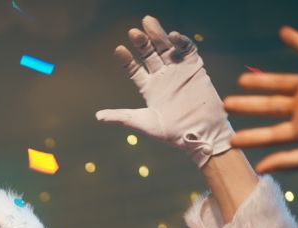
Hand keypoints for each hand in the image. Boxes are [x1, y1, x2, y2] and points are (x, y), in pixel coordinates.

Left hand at [94, 16, 232, 166]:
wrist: (200, 134)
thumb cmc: (172, 133)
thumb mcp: (143, 123)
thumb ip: (122, 117)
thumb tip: (98, 116)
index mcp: (149, 88)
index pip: (134, 69)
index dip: (126, 60)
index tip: (118, 50)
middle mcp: (163, 77)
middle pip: (150, 54)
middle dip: (141, 43)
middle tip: (133, 32)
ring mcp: (179, 71)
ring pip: (166, 48)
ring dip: (158, 35)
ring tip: (148, 22)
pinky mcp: (195, 68)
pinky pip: (187, 51)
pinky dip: (181, 42)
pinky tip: (172, 35)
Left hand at [224, 26, 297, 172]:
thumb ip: (289, 161)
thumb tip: (259, 169)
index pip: (270, 133)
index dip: (251, 137)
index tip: (231, 141)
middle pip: (269, 106)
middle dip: (248, 106)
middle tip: (226, 105)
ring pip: (280, 81)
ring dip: (261, 80)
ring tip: (242, 80)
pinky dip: (296, 40)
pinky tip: (284, 32)